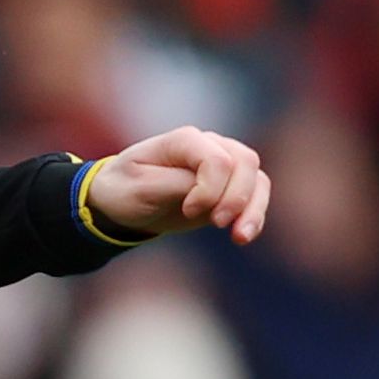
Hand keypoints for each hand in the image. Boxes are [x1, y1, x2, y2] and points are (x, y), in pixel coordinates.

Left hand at [86, 127, 270, 244]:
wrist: (121, 202)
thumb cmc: (124, 190)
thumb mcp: (139, 189)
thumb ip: (175, 185)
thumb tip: (206, 187)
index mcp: (184, 140)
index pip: (217, 159)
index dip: (210, 188)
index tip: (187, 210)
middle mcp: (210, 145)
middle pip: (245, 163)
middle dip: (237, 197)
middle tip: (217, 224)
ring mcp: (224, 162)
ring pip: (256, 179)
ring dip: (254, 209)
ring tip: (241, 238)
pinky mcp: (229, 186)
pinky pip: (255, 195)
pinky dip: (254, 215)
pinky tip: (244, 236)